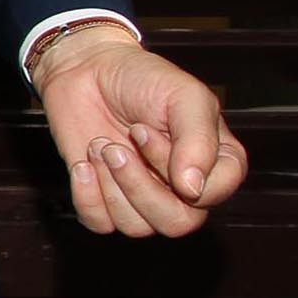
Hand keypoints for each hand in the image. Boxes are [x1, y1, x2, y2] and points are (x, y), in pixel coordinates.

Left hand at [34, 27, 247, 236]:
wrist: (85, 70)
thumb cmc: (141, 79)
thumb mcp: (184, 95)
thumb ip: (199, 139)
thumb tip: (194, 189)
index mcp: (215, 162)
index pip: (213, 194)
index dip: (179, 171)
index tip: (145, 131)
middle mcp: (183, 187)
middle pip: (176, 223)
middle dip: (139, 186)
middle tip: (115, 146)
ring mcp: (143, 195)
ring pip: (137, 227)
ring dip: (110, 183)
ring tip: (100, 144)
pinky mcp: (105, 199)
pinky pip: (100, 223)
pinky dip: (86, 196)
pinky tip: (83, 164)